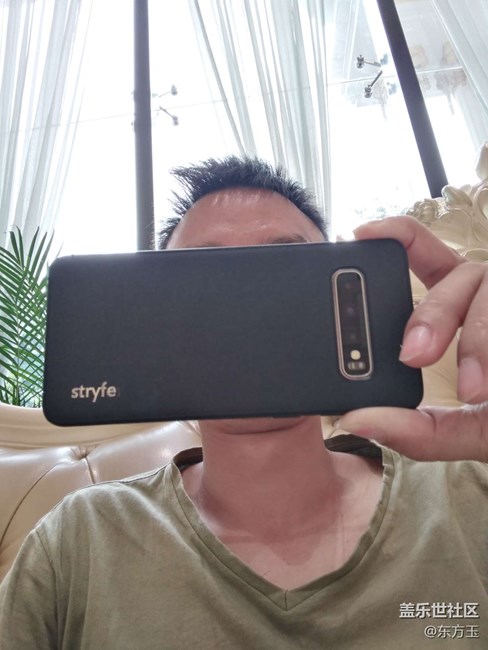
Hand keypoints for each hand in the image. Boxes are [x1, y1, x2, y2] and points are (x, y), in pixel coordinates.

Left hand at [338, 216, 487, 461]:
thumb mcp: (470, 434)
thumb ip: (418, 431)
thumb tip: (356, 422)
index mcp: (468, 312)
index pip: (431, 260)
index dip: (400, 236)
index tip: (363, 232)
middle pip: (460, 276)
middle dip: (433, 313)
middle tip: (413, 356)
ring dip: (479, 339)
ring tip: (475, 388)